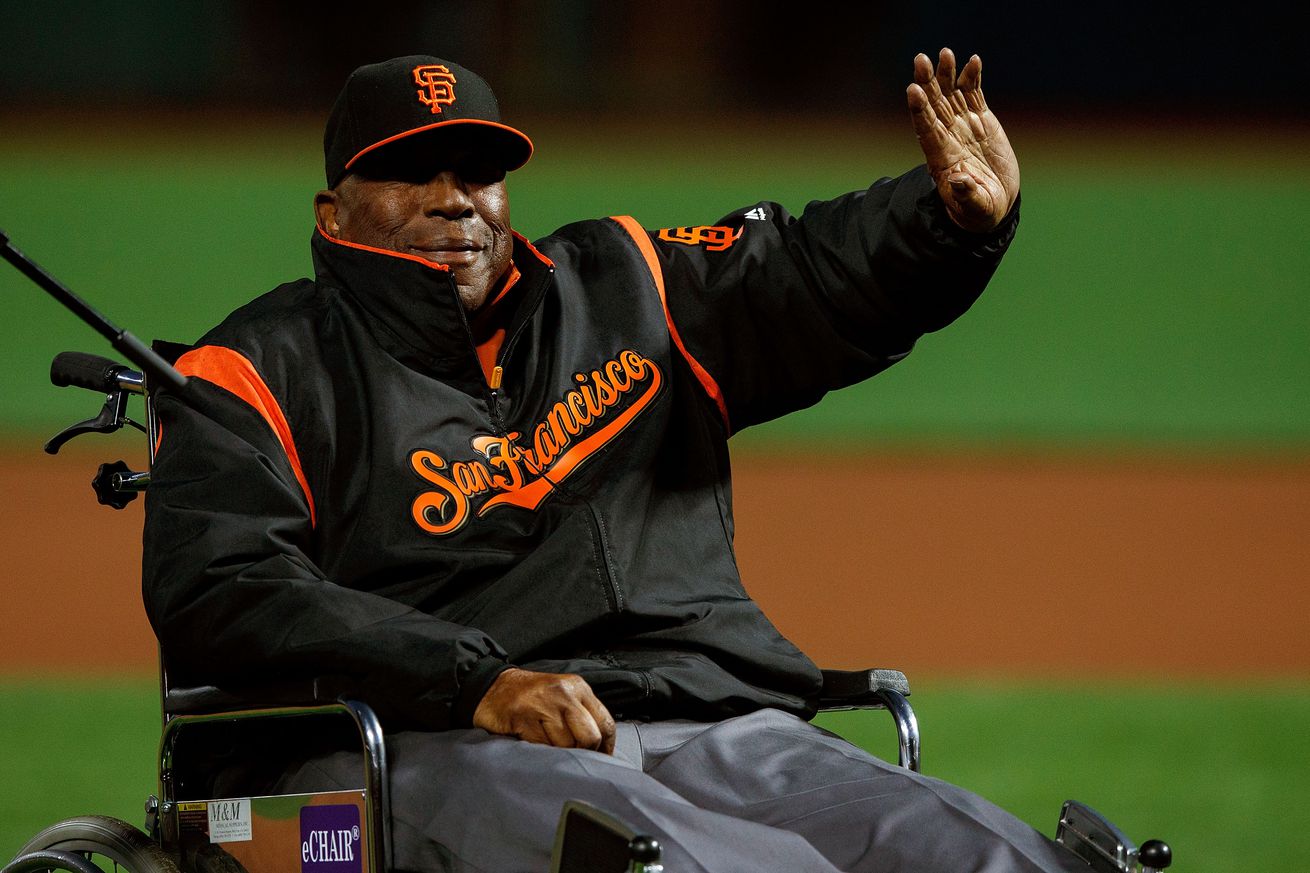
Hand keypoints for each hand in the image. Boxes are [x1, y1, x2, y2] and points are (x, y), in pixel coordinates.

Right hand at [473, 667, 616, 753]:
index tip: (601, 759)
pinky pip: (542, 747)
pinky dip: (539, 751)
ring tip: (545, 743)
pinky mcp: (524, 717)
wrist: (492, 687)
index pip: (606, 723)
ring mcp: (543, 704)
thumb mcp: (563, 696)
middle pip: (590, 737)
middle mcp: (564, 693)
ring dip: (557, 752)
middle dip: (581, 751)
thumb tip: (601, 748)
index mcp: (578, 688)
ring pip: (566, 745)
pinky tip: (532, 741)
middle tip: (569, 753)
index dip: (606, 748)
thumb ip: (582, 715)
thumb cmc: (531, 697)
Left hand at [907, 48, 1019, 232]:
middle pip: (934, 105)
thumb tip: (958, 181)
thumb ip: (966, 194)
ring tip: (945, 53)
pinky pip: (973, 95)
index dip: (919, 110)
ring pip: (951, 95)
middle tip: (921, 59)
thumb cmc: (978, 210)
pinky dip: (972, 78)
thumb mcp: (974, 207)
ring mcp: (963, 126)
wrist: (994, 203)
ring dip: (946, 74)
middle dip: (927, 82)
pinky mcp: (980, 121)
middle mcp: (947, 137)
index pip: (925, 129)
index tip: (913, 91)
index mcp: (941, 158)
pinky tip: (973, 61)